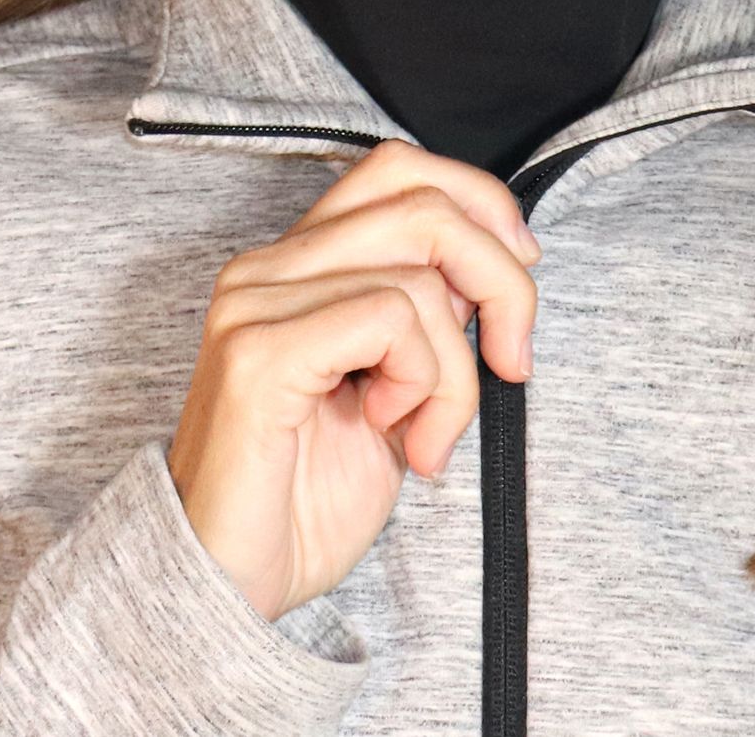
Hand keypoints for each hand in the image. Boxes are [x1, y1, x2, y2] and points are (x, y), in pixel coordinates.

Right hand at [166, 137, 540, 622]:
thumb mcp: (399, 387)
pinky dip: (424, 382)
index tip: (523, 269)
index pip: (398, 167)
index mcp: (298, 263)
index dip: (479, 202)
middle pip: (424, 204)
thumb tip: (498, 265)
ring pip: (418, 277)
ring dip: (456, 372)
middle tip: (509, 362)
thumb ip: (431, 315)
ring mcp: (255, 302)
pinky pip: (388, 318)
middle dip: (502, 284)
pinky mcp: (258, 351)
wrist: (231, 587)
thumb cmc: (308, 498)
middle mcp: (267, 266)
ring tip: (424, 434)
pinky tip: (396, 434)